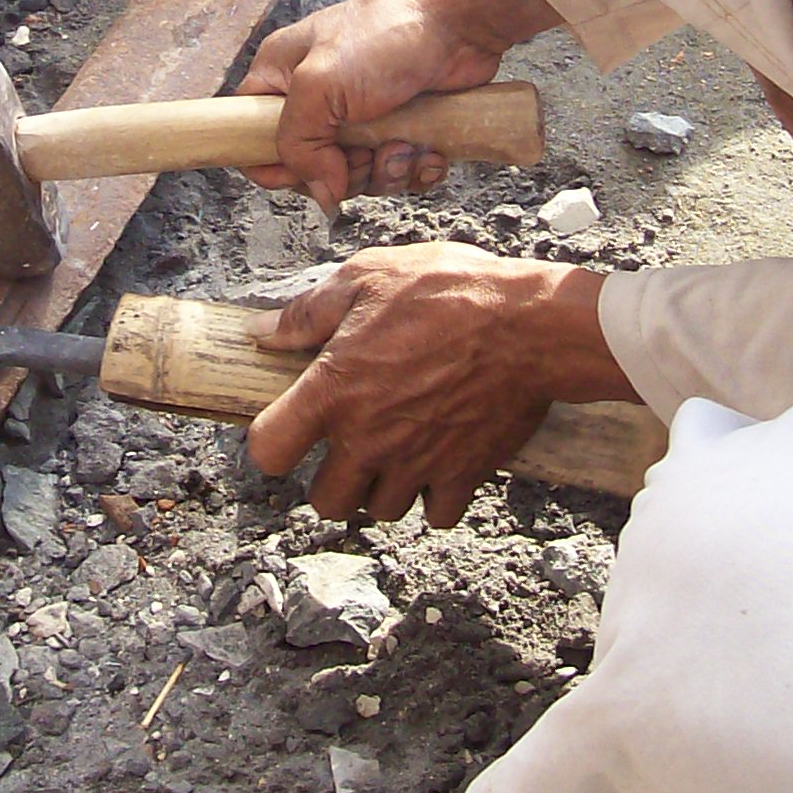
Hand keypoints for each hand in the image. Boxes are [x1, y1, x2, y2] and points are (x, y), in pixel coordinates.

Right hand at [238, 0, 558, 210]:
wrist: (459, 21)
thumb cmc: (386, 35)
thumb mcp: (320, 84)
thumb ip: (299, 142)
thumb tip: (321, 190)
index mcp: (282, 77)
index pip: (250, 135)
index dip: (275, 165)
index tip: (309, 169)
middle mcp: (319, 98)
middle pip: (311, 168)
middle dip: (344, 173)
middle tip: (366, 152)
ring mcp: (362, 116)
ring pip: (359, 176)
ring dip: (387, 171)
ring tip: (404, 143)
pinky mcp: (402, 127)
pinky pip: (399, 171)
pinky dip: (416, 168)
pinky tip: (428, 149)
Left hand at [245, 244, 636, 526]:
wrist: (531, 324)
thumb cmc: (448, 291)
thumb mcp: (367, 277)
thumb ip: (308, 313)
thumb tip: (262, 332)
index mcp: (333, 392)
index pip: (268, 451)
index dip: (270, 442)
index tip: (288, 426)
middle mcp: (368, 440)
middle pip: (324, 501)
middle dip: (329, 477)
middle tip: (347, 443)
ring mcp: (417, 464)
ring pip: (378, 511)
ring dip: (379, 489)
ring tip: (393, 451)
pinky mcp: (463, 475)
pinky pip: (435, 515)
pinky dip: (432, 498)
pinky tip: (436, 463)